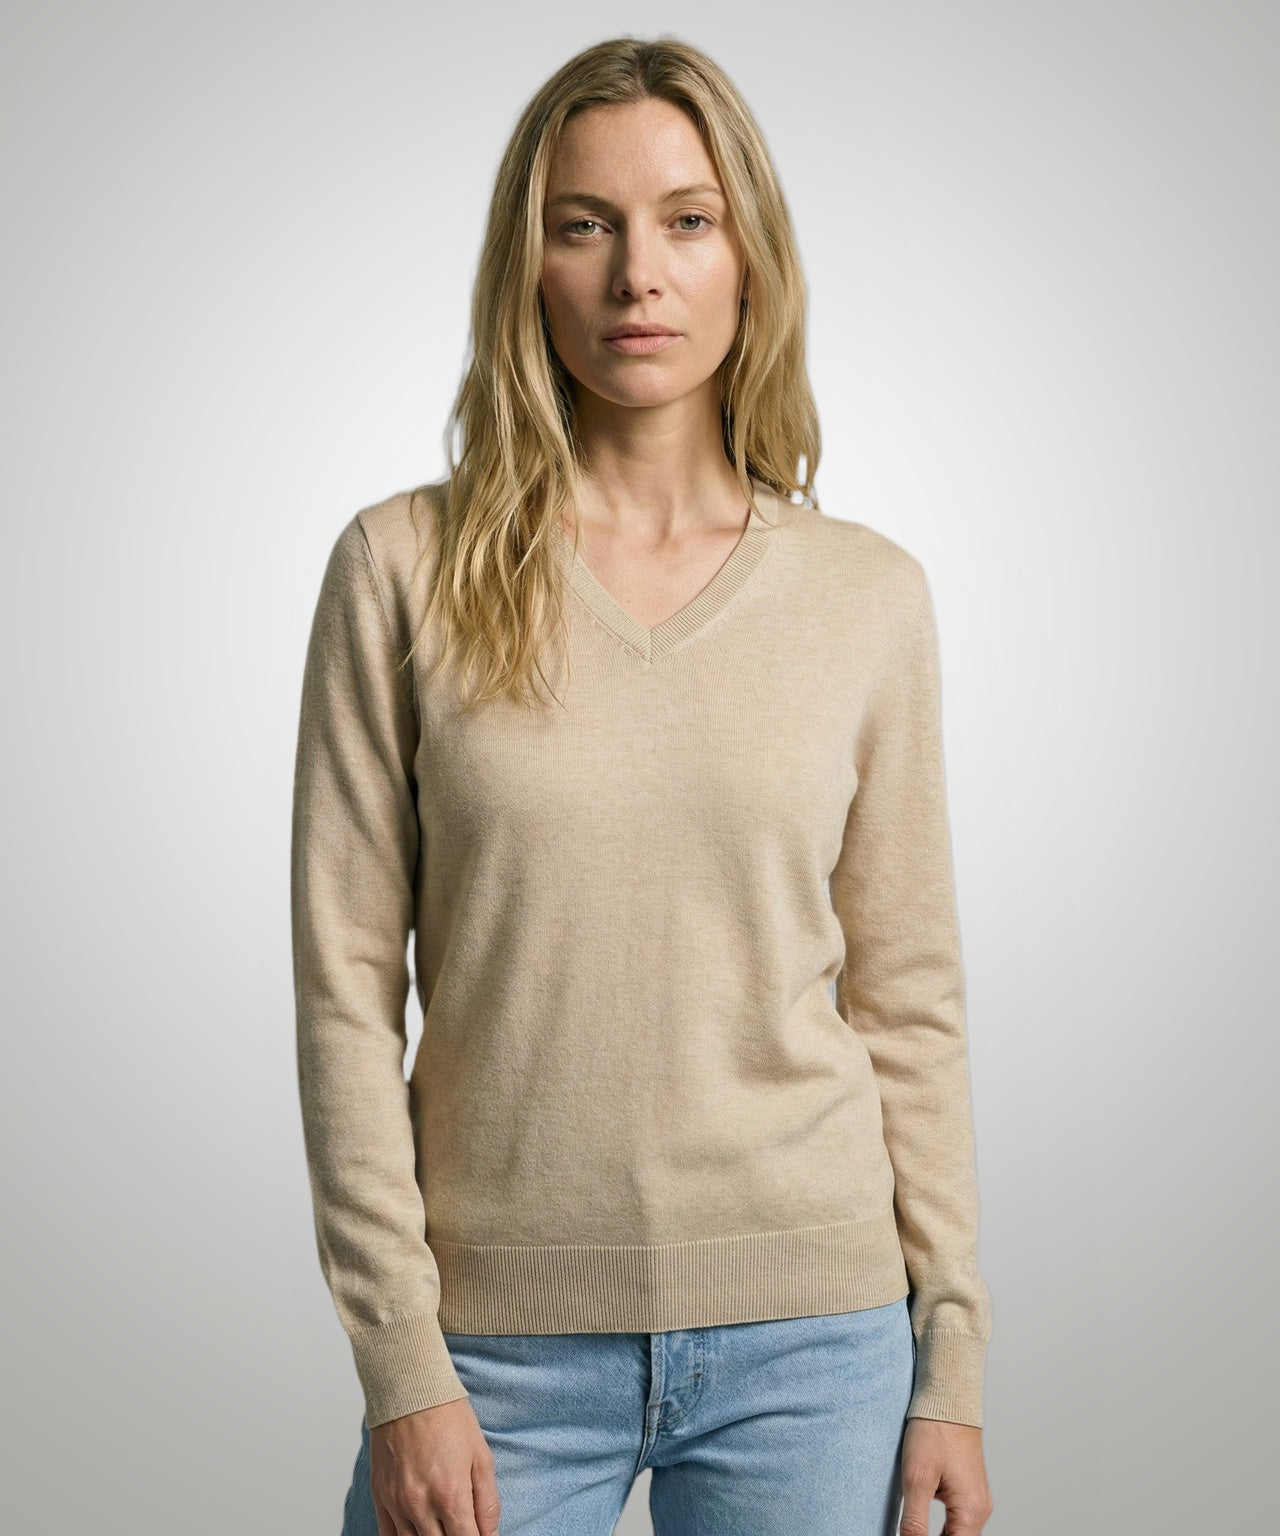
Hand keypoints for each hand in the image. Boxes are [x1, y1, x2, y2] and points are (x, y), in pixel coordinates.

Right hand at [369, 1397, 501, 1534]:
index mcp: (451, 1496)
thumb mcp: (481, 1456)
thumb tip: (491, 1535)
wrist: (410, 1390)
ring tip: (443, 1527)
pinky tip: (417, 1532)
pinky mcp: (380, 1496)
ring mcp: (397, 1503)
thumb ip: (488, 1503)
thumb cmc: (448, 1417)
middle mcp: (421, 1505)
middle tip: (462, 1527)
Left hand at [899, 1417, 992, 1535]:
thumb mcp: (916, 1478)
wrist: (948, 1399)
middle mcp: (980, 1509)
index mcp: (971, 1511)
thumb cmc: (935, 1431)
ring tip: (914, 1531)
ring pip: (957, 1534)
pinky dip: (942, 1528)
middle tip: (909, 1533)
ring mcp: (977, 1500)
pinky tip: (922, 1525)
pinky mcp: (969, 1491)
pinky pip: (957, 1520)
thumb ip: (914, 1520)